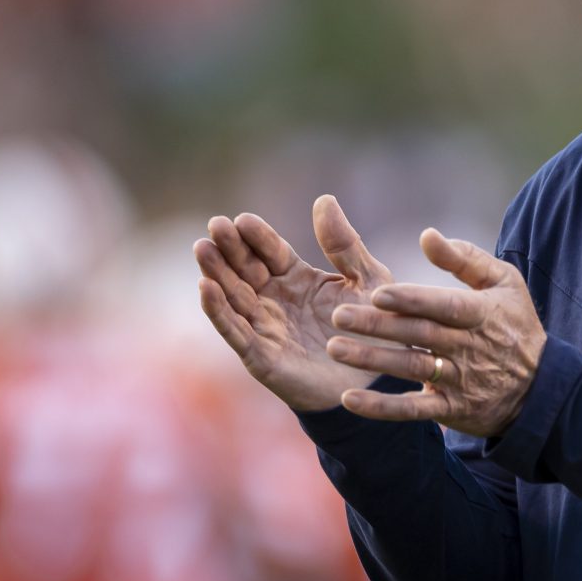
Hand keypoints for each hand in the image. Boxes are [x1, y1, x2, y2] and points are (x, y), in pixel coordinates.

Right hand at [193, 195, 394, 412]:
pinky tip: (205, 288)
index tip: (242, 219)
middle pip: (244, 269)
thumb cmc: (374, 329)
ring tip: (202, 249)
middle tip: (215, 226)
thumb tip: (324, 199)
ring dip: (216, 273)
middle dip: (228, 248)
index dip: (257, 236)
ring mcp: (265, 327)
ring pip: (233, 295)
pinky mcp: (261, 356)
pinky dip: (218, 311)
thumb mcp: (367, 279)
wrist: (379, 381)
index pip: (271, 251)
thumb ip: (345, 244)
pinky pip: (235, 331)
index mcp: (297, 278)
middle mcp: (275, 299)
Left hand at [324, 228, 545, 436]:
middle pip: (418, 334)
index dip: (412, 300)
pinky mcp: (451, 410)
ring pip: (411, 369)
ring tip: (335, 349)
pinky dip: (382, 408)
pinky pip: (413, 410)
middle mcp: (468, 347)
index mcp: (481, 313)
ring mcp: (459, 381)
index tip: (378, 292)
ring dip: (372, 360)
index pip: (443, 305)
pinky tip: (350, 399)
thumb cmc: (514, 325)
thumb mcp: (504, 283)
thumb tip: (427, 235)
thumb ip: (465, 258)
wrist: (540, 388)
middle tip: (338, 316)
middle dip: (377, 326)